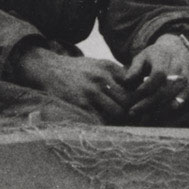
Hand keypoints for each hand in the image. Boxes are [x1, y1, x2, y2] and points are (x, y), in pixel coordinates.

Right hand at [15, 47, 130, 122]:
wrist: (49, 69)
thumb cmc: (77, 69)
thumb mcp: (98, 63)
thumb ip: (116, 72)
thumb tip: (138, 84)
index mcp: (108, 67)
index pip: (134, 85)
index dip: (138, 96)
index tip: (137, 104)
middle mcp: (101, 78)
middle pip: (129, 100)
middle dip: (132, 110)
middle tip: (132, 118)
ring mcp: (91, 91)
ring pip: (118, 112)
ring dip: (120, 120)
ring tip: (119, 123)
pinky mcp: (80, 104)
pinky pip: (100, 119)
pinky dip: (106, 124)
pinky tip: (105, 124)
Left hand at [123, 33, 188, 119]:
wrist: (176, 49)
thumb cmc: (154, 56)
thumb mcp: (141, 57)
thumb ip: (134, 69)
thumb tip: (126, 82)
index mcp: (163, 58)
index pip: (158, 75)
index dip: (146, 87)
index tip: (134, 96)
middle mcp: (177, 67)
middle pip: (165, 89)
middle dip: (148, 103)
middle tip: (133, 112)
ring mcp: (185, 76)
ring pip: (173, 95)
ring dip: (157, 108)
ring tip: (142, 116)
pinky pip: (182, 98)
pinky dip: (171, 107)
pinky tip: (161, 115)